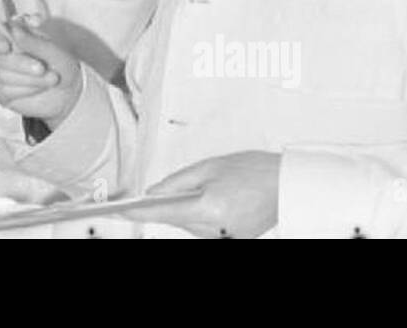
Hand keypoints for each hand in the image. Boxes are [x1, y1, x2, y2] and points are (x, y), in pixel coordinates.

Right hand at [0, 19, 81, 127]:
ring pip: (1, 75)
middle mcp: (4, 53)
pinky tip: (40, 88)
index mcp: (15, 36)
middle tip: (42, 68)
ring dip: (29, 79)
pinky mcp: (2, 92)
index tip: (6, 46)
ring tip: (51, 79)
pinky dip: (26, 90)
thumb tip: (15, 31)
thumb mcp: (55, 53)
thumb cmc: (62, 66)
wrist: (69, 91)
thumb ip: (35, 42)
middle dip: (21, 64)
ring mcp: (1, 72)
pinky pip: (4, 91)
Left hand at [124, 151, 280, 237]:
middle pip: (178, 221)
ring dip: (188, 211)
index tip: (119, 212)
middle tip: (169, 190)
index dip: (138, 212)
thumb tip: (153, 193)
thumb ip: (177, 181)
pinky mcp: (235, 240)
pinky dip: (202, 217)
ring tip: (207, 190)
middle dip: (169, 205)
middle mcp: (218, 229)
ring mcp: (227, 238)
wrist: (287, 183)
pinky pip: (207, 230)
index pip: (164, 212)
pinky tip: (213, 201)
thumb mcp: (210, 167)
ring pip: (191, 227)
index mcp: (210, 209)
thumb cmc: (254, 169)